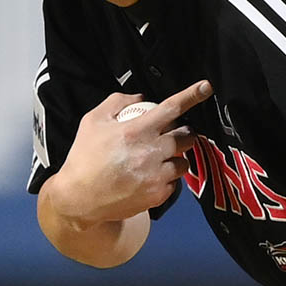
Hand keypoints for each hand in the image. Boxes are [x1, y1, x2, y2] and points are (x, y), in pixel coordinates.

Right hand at [51, 80, 211, 224]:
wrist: (79, 199)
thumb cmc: (84, 158)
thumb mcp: (93, 121)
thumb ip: (117, 102)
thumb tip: (141, 99)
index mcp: (136, 131)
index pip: (171, 108)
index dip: (191, 95)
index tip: (205, 87)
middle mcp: (150, 152)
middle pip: (186, 137)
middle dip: (183, 134)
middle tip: (170, 137)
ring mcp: (156, 176)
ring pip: (184, 162)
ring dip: (176, 158)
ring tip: (157, 160)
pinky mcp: (158, 195)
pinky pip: (174, 183)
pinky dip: (166, 178)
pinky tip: (149, 177)